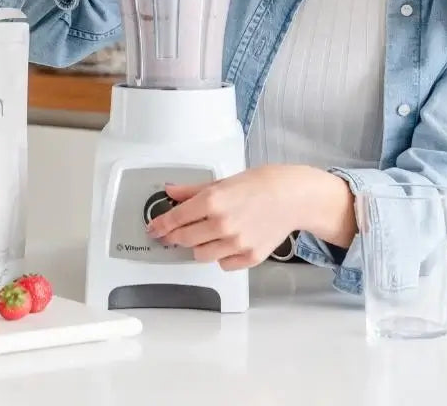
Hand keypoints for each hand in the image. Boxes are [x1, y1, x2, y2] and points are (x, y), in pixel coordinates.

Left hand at [145, 166, 357, 270]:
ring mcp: (236, 244)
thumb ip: (193, 190)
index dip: (160, 226)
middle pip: (184, 239)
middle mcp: (221, 224)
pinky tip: (227, 242)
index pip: (175, 219)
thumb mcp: (222, 181)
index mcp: (212, 202)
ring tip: (207, 234)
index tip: (153, 229)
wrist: (292, 196)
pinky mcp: (249, 257)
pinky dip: (221, 256)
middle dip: (176, 236)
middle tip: (175, 232)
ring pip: (201, 255)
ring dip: (198, 246)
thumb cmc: (261, 184)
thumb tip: (170, 192)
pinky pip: (224, 264)